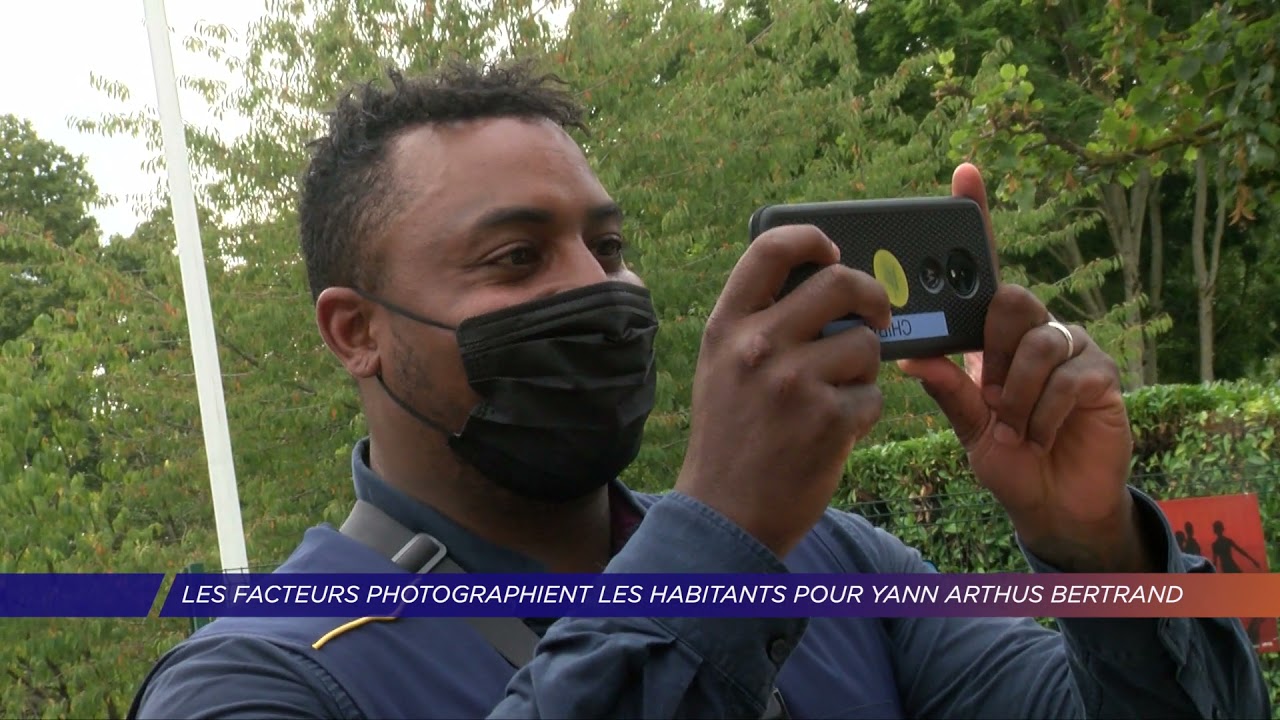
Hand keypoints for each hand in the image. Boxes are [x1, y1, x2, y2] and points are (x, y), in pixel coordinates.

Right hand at [676, 225, 891, 557]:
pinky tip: (834, 431)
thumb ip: (760, 323)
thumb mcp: (723, 368)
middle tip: (878, 313)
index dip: (811, 239)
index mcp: (727, 326)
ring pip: (867, 343)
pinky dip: (863, 412)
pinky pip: (874, 394)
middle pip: (839, 282)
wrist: (724, 515)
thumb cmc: (731, 437)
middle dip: (871, 295)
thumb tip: (825, 281)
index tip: (833, 252)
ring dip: (865, 368)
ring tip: (837, 395)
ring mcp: (794, 382)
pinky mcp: (829, 419)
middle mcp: (757, 346)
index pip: (770, 248)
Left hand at [898, 164, 1152, 572]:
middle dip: (994, 352)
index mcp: (993, 335)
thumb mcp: (965, 424)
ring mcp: (1071, 347)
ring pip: (1037, 341)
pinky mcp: (1101, 373)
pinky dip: (1044, 413)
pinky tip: (1041, 434)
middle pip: (1011, 299)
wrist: (1053, 505)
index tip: (963, 173)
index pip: (983, 270)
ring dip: (1017, 395)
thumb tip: (910, 356)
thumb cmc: (1007, 458)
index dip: (977, 218)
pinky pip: (1067, 375)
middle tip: (990, 398)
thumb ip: (946, 388)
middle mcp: (1033, 329)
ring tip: (1014, 426)